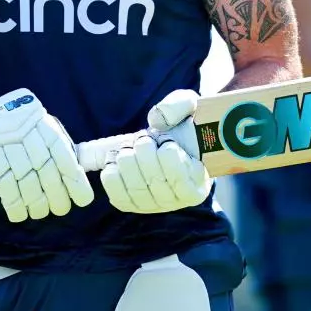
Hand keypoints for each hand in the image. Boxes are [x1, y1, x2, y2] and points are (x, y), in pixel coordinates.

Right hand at [0, 89, 94, 222]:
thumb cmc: (24, 126)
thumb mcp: (44, 128)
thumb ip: (58, 150)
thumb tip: (75, 177)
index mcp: (46, 127)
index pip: (65, 158)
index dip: (75, 181)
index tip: (83, 200)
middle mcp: (29, 134)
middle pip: (47, 173)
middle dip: (57, 197)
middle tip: (60, 209)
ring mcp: (8, 144)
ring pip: (26, 181)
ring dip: (36, 203)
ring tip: (40, 212)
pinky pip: (4, 184)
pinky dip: (13, 203)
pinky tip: (19, 214)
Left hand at [101, 89, 212, 213]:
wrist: (169, 142)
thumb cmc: (183, 125)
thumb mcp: (189, 106)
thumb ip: (178, 105)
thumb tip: (156, 120)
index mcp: (197, 183)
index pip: (180, 178)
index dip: (168, 154)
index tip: (167, 140)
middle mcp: (176, 200)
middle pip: (154, 180)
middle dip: (144, 151)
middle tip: (145, 138)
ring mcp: (154, 205)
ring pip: (135, 187)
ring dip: (127, 159)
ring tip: (131, 147)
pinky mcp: (132, 204)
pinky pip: (118, 196)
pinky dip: (112, 174)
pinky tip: (116, 161)